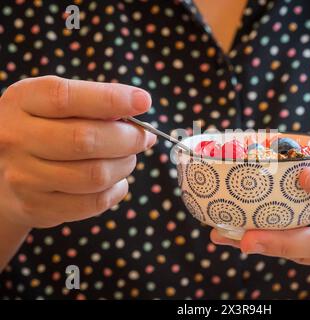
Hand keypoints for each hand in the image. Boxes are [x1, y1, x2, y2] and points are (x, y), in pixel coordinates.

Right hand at [0, 76, 155, 227]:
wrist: (6, 171)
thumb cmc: (45, 129)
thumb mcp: (56, 104)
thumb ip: (93, 101)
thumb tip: (138, 106)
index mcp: (23, 100)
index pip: (66, 98)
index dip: (111, 100)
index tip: (143, 102)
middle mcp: (16, 138)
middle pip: (85, 140)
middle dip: (128, 138)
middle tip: (143, 137)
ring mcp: (23, 176)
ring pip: (94, 175)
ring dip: (124, 165)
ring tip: (127, 158)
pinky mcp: (36, 206)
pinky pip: (93, 202)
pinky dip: (116, 190)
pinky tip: (116, 180)